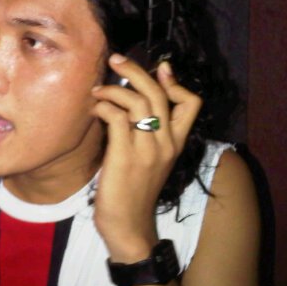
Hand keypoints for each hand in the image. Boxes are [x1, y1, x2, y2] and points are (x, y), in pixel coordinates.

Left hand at [90, 53, 201, 261]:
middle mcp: (166, 143)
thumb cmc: (133, 190)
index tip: (156, 69)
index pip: (191, 103)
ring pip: (138, 101)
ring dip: (114, 89)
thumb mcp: (148, 158)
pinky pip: (117, 117)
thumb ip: (145, 131)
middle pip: (159, 93)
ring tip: (97, 91)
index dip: (175, 82)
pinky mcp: (125, 156)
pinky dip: (104, 106)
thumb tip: (130, 101)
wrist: (128, 225)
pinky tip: (94, 109)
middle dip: (136, 70)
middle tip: (115, 60)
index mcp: (175, 143)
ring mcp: (147, 149)